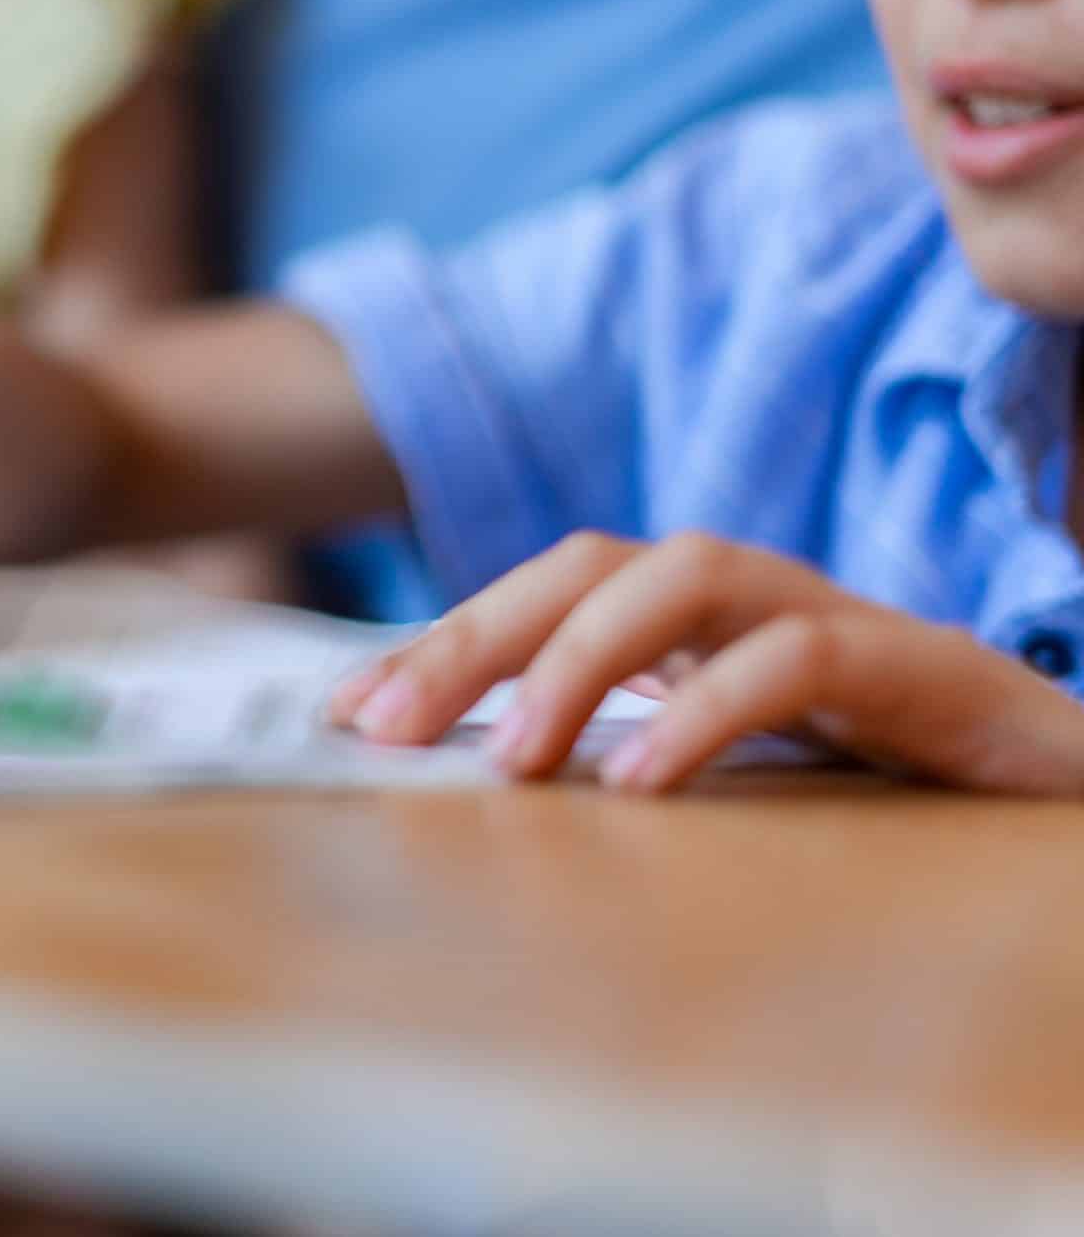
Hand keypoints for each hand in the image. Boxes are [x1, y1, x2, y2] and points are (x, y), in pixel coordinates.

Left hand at [326, 531, 1083, 794]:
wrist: (1066, 794)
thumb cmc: (887, 789)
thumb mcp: (724, 773)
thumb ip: (617, 760)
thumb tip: (464, 784)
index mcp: (696, 621)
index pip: (547, 590)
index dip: (443, 639)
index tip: (347, 711)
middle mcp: (755, 599)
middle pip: (591, 565)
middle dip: (477, 636)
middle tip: (385, 725)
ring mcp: (839, 619)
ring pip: (688, 577)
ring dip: (581, 660)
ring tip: (515, 759)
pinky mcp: (920, 669)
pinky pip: (801, 656)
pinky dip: (709, 707)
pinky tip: (644, 780)